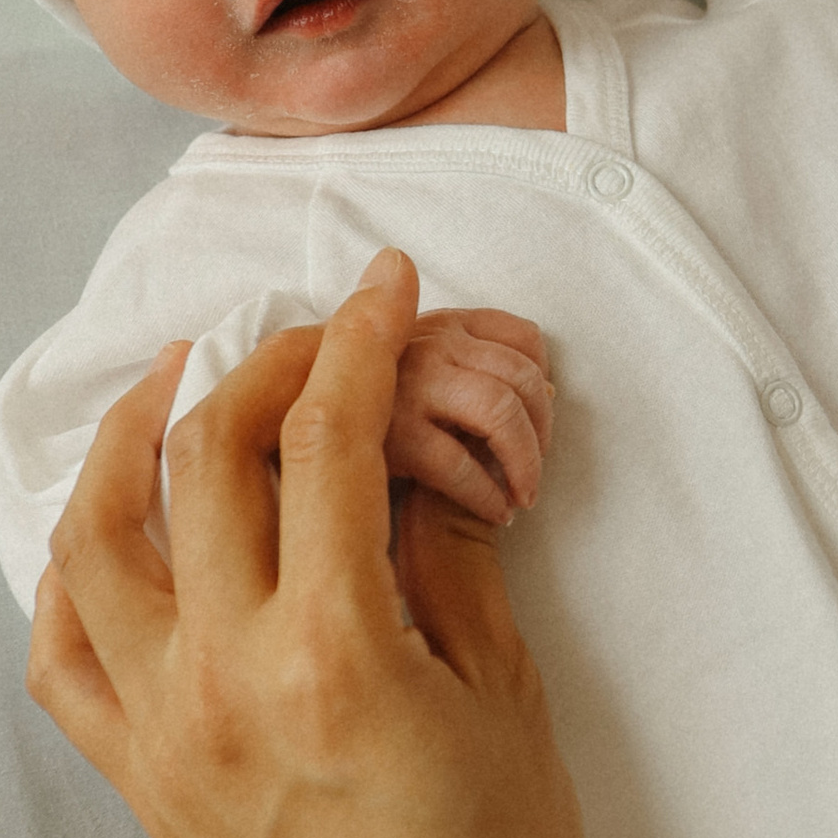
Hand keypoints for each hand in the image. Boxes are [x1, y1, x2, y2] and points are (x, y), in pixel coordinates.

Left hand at [29, 250, 744, 837]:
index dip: (356, 341)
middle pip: (205, 465)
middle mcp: (223, 686)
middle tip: (319, 333)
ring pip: (94, 546)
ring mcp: (166, 741)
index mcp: (331, 652)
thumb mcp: (507, 689)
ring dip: (129, 444)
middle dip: (264, 368)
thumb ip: (443, 553)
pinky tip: (115, 526)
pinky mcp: (144, 789)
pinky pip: (64, 659)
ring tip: (176, 386)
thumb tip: (409, 452)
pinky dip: (74, 574)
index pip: (321, 442)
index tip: (384, 289)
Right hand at [386, 305, 553, 525]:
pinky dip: (489, 494)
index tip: (540, 420)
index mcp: (440, 324)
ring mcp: (408, 384)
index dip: (544, 381)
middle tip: (534, 471)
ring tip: (523, 495)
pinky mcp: (391, 433)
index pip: (522, 335)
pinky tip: (495, 514)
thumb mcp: (417, 366)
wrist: (288, 429)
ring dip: (526, 461)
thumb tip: (549, 390)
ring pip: (500, 411)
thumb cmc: (367, 408)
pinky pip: (461, 463)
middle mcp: (427, 343)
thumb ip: (472, 367)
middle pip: (521, 376)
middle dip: (542, 430)